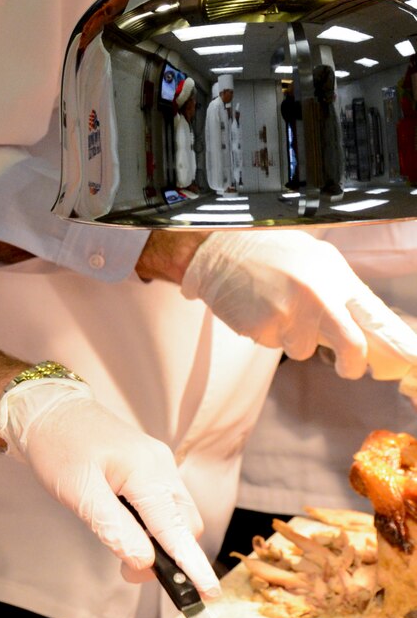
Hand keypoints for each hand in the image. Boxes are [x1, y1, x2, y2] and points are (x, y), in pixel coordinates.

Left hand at [0, 378, 218, 594]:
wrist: (48, 409)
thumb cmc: (58, 447)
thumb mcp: (78, 492)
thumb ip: (112, 528)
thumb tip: (144, 563)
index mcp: (145, 470)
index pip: (176, 526)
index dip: (192, 563)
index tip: (208, 593)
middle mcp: (161, 466)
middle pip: (185, 524)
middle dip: (172, 556)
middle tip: (130, 574)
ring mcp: (159, 465)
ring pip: (177, 515)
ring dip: (162, 541)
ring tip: (126, 554)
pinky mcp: (151, 468)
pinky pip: (165, 503)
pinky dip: (154, 525)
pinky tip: (129, 530)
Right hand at [180, 234, 414, 377]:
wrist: (220, 249)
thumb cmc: (270, 253)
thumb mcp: (317, 260)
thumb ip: (341, 290)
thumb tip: (367, 324)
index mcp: (338, 277)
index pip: (377, 317)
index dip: (398, 343)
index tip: (411, 361)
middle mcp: (320, 295)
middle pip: (352, 346)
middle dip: (352, 364)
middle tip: (348, 368)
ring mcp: (292, 313)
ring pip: (305, 349)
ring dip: (294, 338)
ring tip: (277, 308)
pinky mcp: (266, 327)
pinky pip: (276, 344)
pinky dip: (270, 334)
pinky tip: (259, 309)